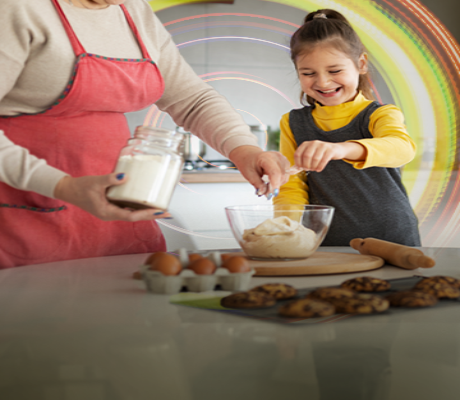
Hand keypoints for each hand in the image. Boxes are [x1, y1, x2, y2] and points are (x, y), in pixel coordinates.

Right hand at [53, 174, 171, 221]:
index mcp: (108, 213)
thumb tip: (124, 176)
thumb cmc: (80, 187)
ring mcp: (112, 211)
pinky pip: (127, 208)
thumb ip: (110, 179)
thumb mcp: (95, 182)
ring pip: (132, 213)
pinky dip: (137, 206)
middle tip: (167, 212)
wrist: (68, 190)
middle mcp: (112, 214)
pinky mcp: (111, 206)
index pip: (132, 217)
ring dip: (146, 211)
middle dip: (151, 215)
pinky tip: (146, 201)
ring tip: (160, 208)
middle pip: (135, 217)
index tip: (159, 212)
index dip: (147, 214)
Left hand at [228, 146, 289, 197]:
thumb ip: (258, 184)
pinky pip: (286, 174)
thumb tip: (266, 194)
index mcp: (265, 157)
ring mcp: (282, 158)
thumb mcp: (249, 175)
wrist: (250, 155)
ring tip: (267, 184)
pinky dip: (280, 180)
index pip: (275, 172)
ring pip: (285, 176)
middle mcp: (276, 156)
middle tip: (266, 192)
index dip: (275, 184)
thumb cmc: (248, 163)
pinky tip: (272, 180)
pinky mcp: (285, 161)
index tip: (272, 194)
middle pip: (282, 175)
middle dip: (275, 186)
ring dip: (278, 183)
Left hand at [294, 141, 365, 171]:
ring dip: (313, 167)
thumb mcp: (310, 155)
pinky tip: (319, 169)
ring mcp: (322, 145)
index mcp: (306, 144)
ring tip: (314, 169)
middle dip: (306, 165)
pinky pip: (323, 160)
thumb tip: (292, 171)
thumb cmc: (320, 154)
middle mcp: (313, 143)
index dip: (298, 163)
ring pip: (315, 159)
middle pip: (306, 156)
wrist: (336, 149)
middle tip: (308, 169)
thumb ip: (301, 162)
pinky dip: (320, 167)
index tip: (301, 168)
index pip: (297, 154)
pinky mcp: (330, 150)